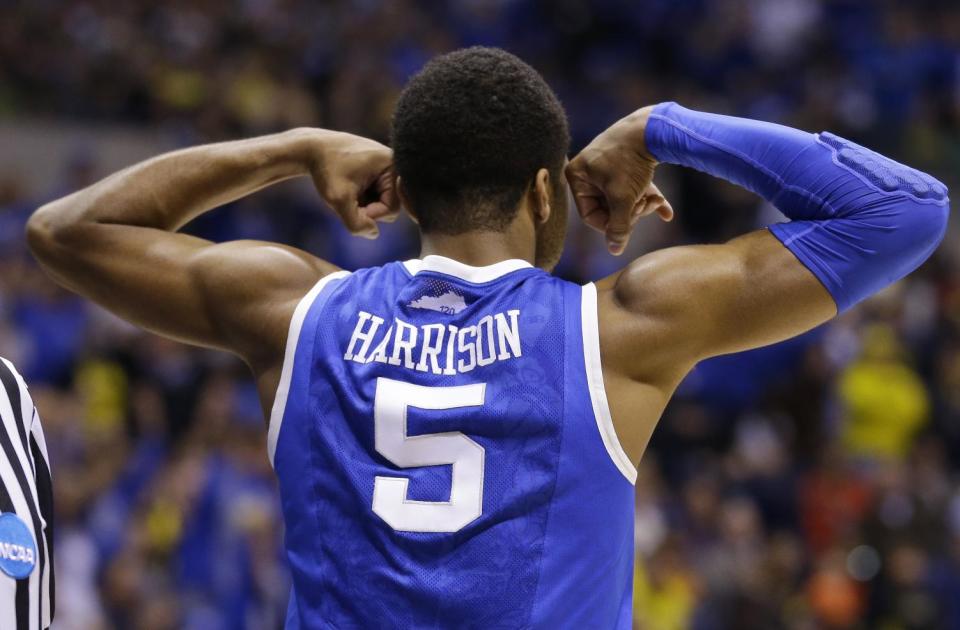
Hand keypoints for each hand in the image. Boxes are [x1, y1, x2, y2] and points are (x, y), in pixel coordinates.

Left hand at [308, 131, 398, 238]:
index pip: (392, 209)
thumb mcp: (338, 200)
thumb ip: (356, 223)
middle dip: (368, 209)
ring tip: (346, 192)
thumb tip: (374, 233)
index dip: (370, 214)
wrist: (312, 148)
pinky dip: (363, 197)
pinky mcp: (380, 170)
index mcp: (394, 165)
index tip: (348, 205)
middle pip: (390, 206)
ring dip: (364, 204)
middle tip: (346, 200)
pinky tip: (349, 187)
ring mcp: (388, 167)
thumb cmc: (326, 170)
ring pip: (383, 202)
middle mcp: (396, 164)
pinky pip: (378, 195)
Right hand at [565, 106, 672, 254]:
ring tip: (658, 204)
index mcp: (577, 176)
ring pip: (622, 197)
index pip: (590, 215)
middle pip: (607, 207)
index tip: (630, 222)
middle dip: (630, 212)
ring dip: (641, 205)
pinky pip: (632, 185)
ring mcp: (606, 164)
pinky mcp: (624, 160)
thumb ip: (618, 226)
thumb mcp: (622, 198)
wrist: (653, 127)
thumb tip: (615, 251)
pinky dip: (648, 196)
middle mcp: (588, 170)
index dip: (611, 224)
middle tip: (647, 208)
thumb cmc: (630, 162)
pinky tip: (667, 210)